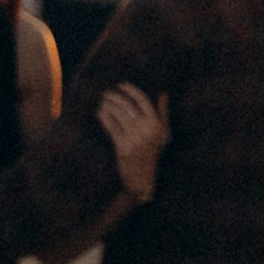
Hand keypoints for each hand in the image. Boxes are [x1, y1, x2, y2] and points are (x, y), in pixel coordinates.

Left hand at [95, 83, 170, 204]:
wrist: (142, 179)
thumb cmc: (154, 155)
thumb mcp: (164, 135)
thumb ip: (164, 113)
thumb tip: (163, 93)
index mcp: (157, 125)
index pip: (143, 100)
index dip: (130, 90)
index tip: (121, 84)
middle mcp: (146, 130)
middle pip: (127, 105)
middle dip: (114, 96)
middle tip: (107, 93)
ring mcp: (134, 138)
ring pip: (117, 114)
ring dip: (107, 105)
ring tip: (103, 102)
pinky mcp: (122, 147)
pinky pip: (110, 127)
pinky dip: (103, 117)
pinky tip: (99, 113)